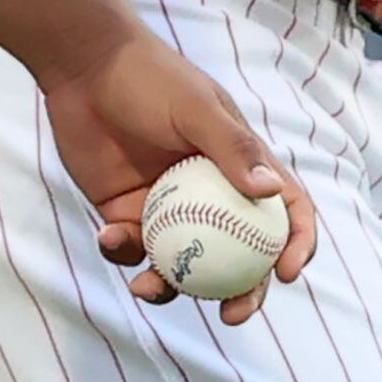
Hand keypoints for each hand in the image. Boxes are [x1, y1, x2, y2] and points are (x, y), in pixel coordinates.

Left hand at [39, 24, 315, 325]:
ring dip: (171, 285)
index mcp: (240, 165)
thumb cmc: (150, 77)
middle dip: (242, 292)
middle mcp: (209, 192)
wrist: (84, 66)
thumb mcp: (196, 108)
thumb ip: (231, 148)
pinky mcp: (124, 211)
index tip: (287, 273)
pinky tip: (109, 236)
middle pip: (239, 254)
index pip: (285, 210)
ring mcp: (167, 206)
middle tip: (231, 314)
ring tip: (149, 287)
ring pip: (182, 263)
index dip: (296, 244)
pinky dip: (123, 252)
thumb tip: (271, 191)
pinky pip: (132, 249)